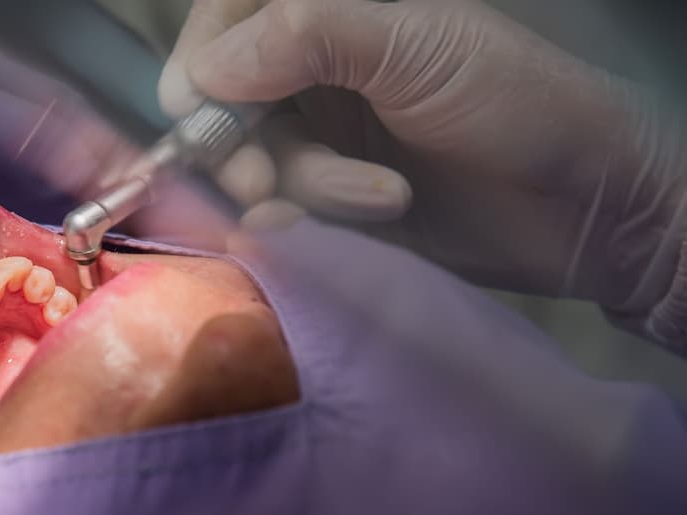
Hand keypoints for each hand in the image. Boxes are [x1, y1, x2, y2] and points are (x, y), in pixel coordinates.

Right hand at [160, 0, 686, 319]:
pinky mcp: (336, 205)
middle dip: (242, 145)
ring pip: (258, 164)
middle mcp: (322, 72)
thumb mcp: (414, 45)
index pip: (231, 19)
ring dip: (307, 188)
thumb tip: (206, 70)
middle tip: (261, 182)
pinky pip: (286, 213)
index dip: (204, 60)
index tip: (195, 107)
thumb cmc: (514, 103)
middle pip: (228, 102)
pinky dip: (304, 224)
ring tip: (381, 198)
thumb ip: (305, 36)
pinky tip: (346, 230)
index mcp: (338, 13)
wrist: (582, 208)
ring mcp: (328, 139)